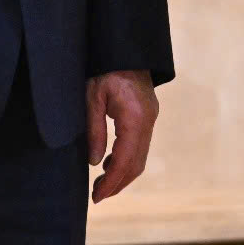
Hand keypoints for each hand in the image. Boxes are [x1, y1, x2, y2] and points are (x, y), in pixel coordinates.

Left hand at [85, 70, 157, 201]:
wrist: (124, 48)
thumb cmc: (104, 69)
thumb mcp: (92, 97)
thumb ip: (94, 130)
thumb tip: (95, 162)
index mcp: (135, 117)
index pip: (126, 159)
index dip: (112, 181)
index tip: (97, 196)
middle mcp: (148, 120)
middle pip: (137, 163)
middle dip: (118, 183)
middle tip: (97, 196)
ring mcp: (151, 118)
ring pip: (141, 157)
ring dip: (123, 174)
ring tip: (100, 185)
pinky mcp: (148, 116)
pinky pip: (140, 146)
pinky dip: (126, 160)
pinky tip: (109, 163)